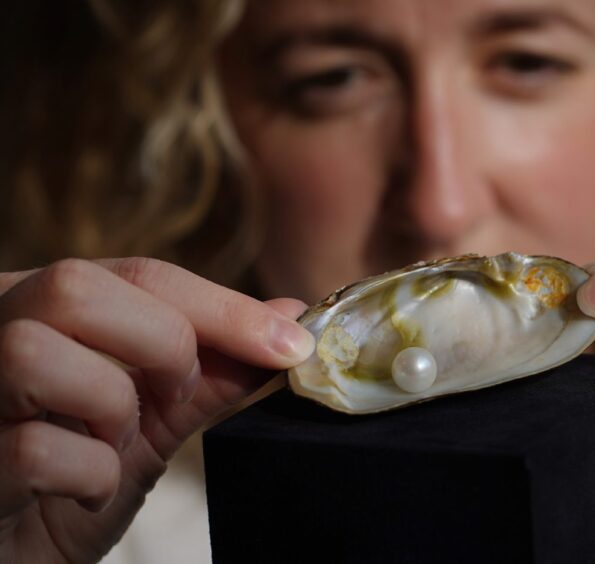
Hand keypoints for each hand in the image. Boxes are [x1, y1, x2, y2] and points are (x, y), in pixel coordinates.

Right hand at [0, 257, 313, 562]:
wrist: (17, 557)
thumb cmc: (75, 480)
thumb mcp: (154, 419)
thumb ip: (214, 369)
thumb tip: (290, 318)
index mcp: (40, 307)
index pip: (138, 274)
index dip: (224, 307)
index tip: (293, 344)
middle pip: (77, 286)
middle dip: (161, 343)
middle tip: (176, 395)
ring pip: (35, 351)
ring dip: (111, 407)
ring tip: (117, 444)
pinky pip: (34, 449)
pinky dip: (89, 474)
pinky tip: (85, 490)